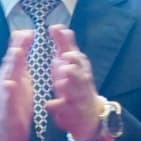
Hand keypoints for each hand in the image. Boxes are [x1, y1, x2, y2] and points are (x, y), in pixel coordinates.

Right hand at [0, 28, 34, 140]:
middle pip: (10, 63)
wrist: (4, 133)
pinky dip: (8, 92)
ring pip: (7, 78)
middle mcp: (5, 83)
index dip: (22, 43)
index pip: (16, 56)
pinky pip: (6, 100)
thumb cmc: (14, 106)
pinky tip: (10, 84)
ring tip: (17, 53)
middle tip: (23, 35)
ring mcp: (4, 96)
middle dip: (17, 49)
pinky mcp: (6, 110)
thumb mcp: (19, 82)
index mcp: (12, 76)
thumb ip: (20, 64)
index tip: (30, 29)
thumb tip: (21, 45)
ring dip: (11, 65)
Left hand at [42, 26, 111, 140]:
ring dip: (69, 85)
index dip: (66, 43)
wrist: (90, 114)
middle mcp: (81, 82)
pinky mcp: (73, 113)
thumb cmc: (76, 84)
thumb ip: (64, 46)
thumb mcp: (70, 65)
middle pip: (79, 72)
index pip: (75, 54)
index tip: (56, 30)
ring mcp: (78, 98)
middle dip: (73, 66)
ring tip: (62, 80)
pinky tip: (51, 104)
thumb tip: (58, 26)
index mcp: (79, 68)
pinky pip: (66, 110)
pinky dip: (59, 107)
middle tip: (66, 59)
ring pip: (75, 91)